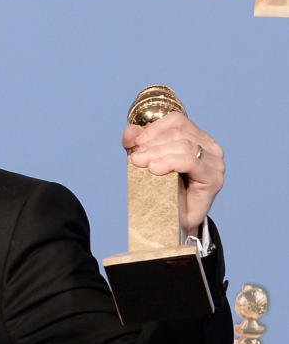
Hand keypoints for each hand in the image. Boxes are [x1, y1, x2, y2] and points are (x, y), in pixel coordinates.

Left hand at [123, 112, 223, 235]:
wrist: (172, 222)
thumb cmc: (162, 190)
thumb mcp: (145, 162)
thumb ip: (138, 145)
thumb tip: (129, 129)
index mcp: (196, 138)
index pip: (177, 121)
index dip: (153, 128)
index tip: (133, 142)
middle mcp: (210, 148)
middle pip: (179, 133)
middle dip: (151, 144)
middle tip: (134, 158)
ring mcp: (214, 162)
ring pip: (184, 145)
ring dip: (157, 153)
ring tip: (139, 164)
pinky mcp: (214, 178)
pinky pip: (190, 162)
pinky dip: (170, 162)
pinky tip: (155, 169)